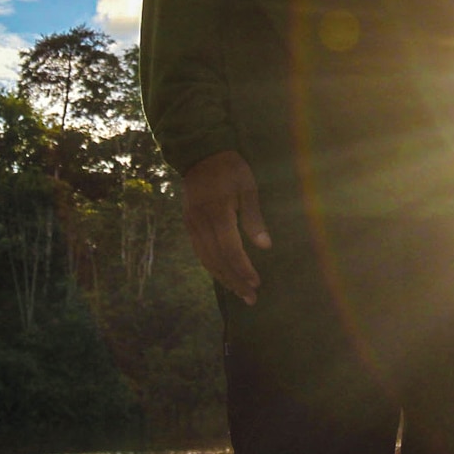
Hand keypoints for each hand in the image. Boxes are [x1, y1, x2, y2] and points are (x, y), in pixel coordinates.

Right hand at [181, 150, 269, 304]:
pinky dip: (212, 267)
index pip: (230, 250)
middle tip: (251, 298)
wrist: (201, 155)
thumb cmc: (230, 169)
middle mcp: (201, 223)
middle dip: (235, 281)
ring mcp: (192, 225)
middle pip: (218, 260)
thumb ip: (253, 217)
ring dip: (223, 278)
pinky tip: (223, 275)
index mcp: (218, 213)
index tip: (256, 283)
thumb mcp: (247, 188)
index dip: (243, 269)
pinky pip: (200, 252)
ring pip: (206, 259)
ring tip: (239, 292)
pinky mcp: (189, 224)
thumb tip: (264, 246)